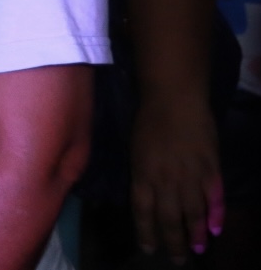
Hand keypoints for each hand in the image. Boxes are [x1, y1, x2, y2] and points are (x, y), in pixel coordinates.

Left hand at [129, 94, 224, 261]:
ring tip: (198, 250)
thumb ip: (142, 175)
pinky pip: (214, 198)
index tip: (150, 249)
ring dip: (196, 235)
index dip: (147, 233)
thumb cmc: (149, 120)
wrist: (175, 99)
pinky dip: (215, 215)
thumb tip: (147, 198)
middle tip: (178, 260)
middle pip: (169, 219)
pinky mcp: (211, 169)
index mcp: (142, 175)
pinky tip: (216, 229)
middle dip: (173, 242)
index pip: (143, 212)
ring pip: (193, 214)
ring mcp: (190, 176)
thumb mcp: (136, 150)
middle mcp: (166, 180)